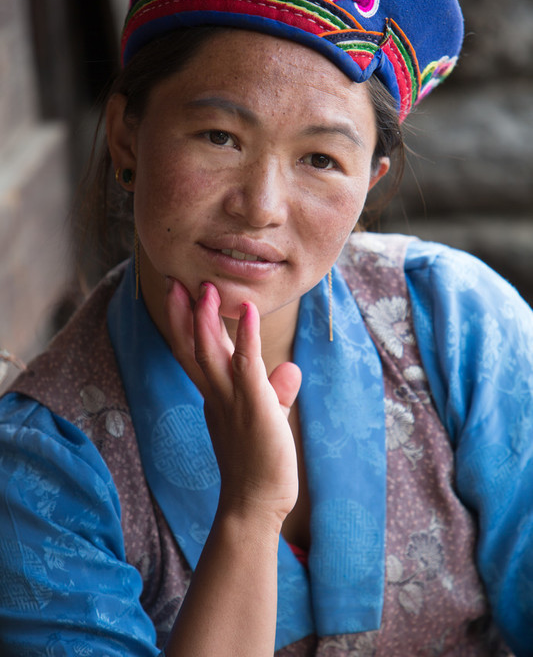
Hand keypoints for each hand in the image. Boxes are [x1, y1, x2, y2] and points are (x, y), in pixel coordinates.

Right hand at [164, 280, 301, 526]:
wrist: (256, 506)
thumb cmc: (261, 465)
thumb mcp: (269, 419)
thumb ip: (276, 392)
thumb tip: (292, 370)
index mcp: (215, 396)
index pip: (196, 352)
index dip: (187, 323)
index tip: (181, 294)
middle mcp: (216, 394)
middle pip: (190, 347)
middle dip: (181, 313)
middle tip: (173, 280)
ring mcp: (232, 400)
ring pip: (209, 353)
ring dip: (205, 319)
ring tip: (205, 286)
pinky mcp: (254, 406)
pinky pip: (247, 365)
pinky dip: (246, 336)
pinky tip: (248, 311)